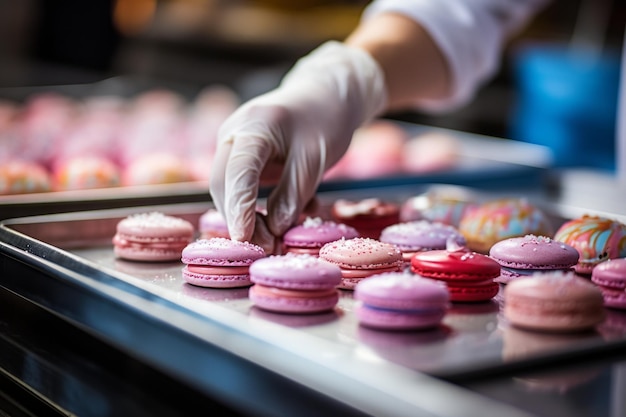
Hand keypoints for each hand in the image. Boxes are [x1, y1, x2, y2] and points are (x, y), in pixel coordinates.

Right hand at [210, 41, 386, 251]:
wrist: (325, 95)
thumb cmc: (324, 119)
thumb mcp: (316, 158)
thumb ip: (293, 194)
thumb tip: (275, 229)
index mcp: (254, 126)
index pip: (238, 172)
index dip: (239, 208)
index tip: (245, 238)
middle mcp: (234, 134)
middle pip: (224, 184)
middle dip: (240, 219)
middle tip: (266, 248)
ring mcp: (234, 146)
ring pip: (228, 190)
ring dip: (247, 218)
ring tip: (273, 242)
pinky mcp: (242, 158)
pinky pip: (241, 188)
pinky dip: (255, 209)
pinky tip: (279, 221)